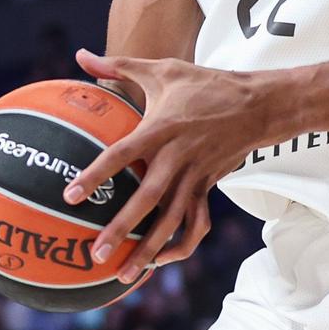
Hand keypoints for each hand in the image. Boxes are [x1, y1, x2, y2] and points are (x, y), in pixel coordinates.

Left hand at [60, 48, 275, 280]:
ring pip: (172, 221)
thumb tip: (80, 55)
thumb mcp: (162, 69)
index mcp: (161, 129)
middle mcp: (177, 157)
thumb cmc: (205, 84)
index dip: (97, 175)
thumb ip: (117, 65)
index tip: (71, 194)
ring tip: (123, 274)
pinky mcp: (208, 187)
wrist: (258, 105)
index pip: (122, 155)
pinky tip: (160, 261)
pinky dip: (181, 246)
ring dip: (148, 249)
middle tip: (96, 252)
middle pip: (147, 199)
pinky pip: (196, 224)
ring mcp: (196, 176)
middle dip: (121, 228)